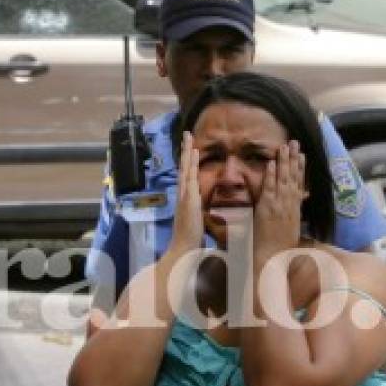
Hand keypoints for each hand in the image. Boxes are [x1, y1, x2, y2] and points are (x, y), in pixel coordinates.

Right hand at [168, 132, 202, 256]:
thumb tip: (202, 213)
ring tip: (189, 137)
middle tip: (187, 134)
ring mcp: (184, 196)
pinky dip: (191, 164)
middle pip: (183, 168)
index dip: (189, 163)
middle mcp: (182, 195)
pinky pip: (190, 177)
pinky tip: (194, 152)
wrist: (182, 250)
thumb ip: (198, 215)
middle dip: (185, 151)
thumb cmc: (190, 241)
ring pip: (185, 169)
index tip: (191, 150)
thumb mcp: (196, 224)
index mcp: (186, 200)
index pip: (187, 177)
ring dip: (187, 152)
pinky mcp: (188, 198)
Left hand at [253, 141, 306, 261]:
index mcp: (295, 210)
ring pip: (283, 179)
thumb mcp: (292, 233)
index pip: (299, 184)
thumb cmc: (281, 251)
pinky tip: (270, 163)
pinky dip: (270, 175)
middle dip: (294, 159)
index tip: (302, 155)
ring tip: (284, 146)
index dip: (301, 169)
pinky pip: (269, 188)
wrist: (273, 260)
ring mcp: (279, 206)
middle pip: (293, 177)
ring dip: (283, 162)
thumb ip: (293, 220)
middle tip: (295, 142)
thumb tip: (296, 213)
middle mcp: (289, 205)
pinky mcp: (267, 209)